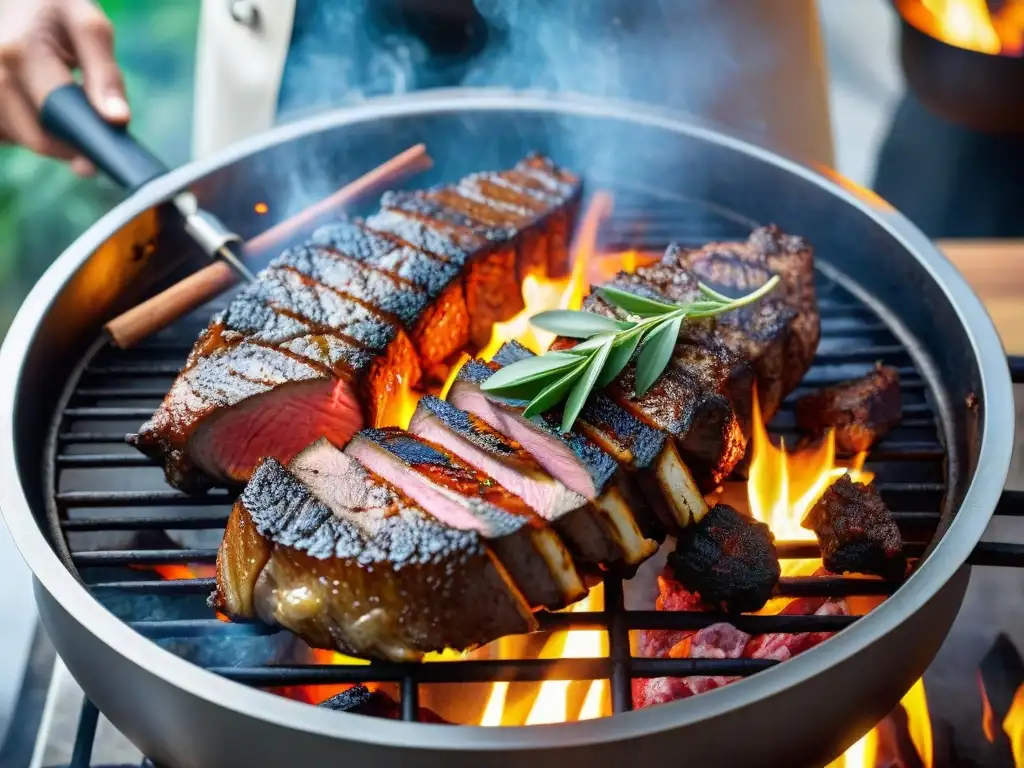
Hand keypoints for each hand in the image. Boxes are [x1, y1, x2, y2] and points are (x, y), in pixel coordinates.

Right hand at [0, 0, 128, 173]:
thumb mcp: (88, 26)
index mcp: (19, 52)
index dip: (82, 143)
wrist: (16, 0)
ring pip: (21, 140)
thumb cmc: (55, 10)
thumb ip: (105, 74)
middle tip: (93, 137)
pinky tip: (40, 109)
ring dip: (50, 138)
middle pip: (37, 138)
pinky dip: (28, 130)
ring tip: (65, 108)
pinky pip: (6, 133)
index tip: (101, 158)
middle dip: (70, 146)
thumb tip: (117, 119)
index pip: (56, 116)